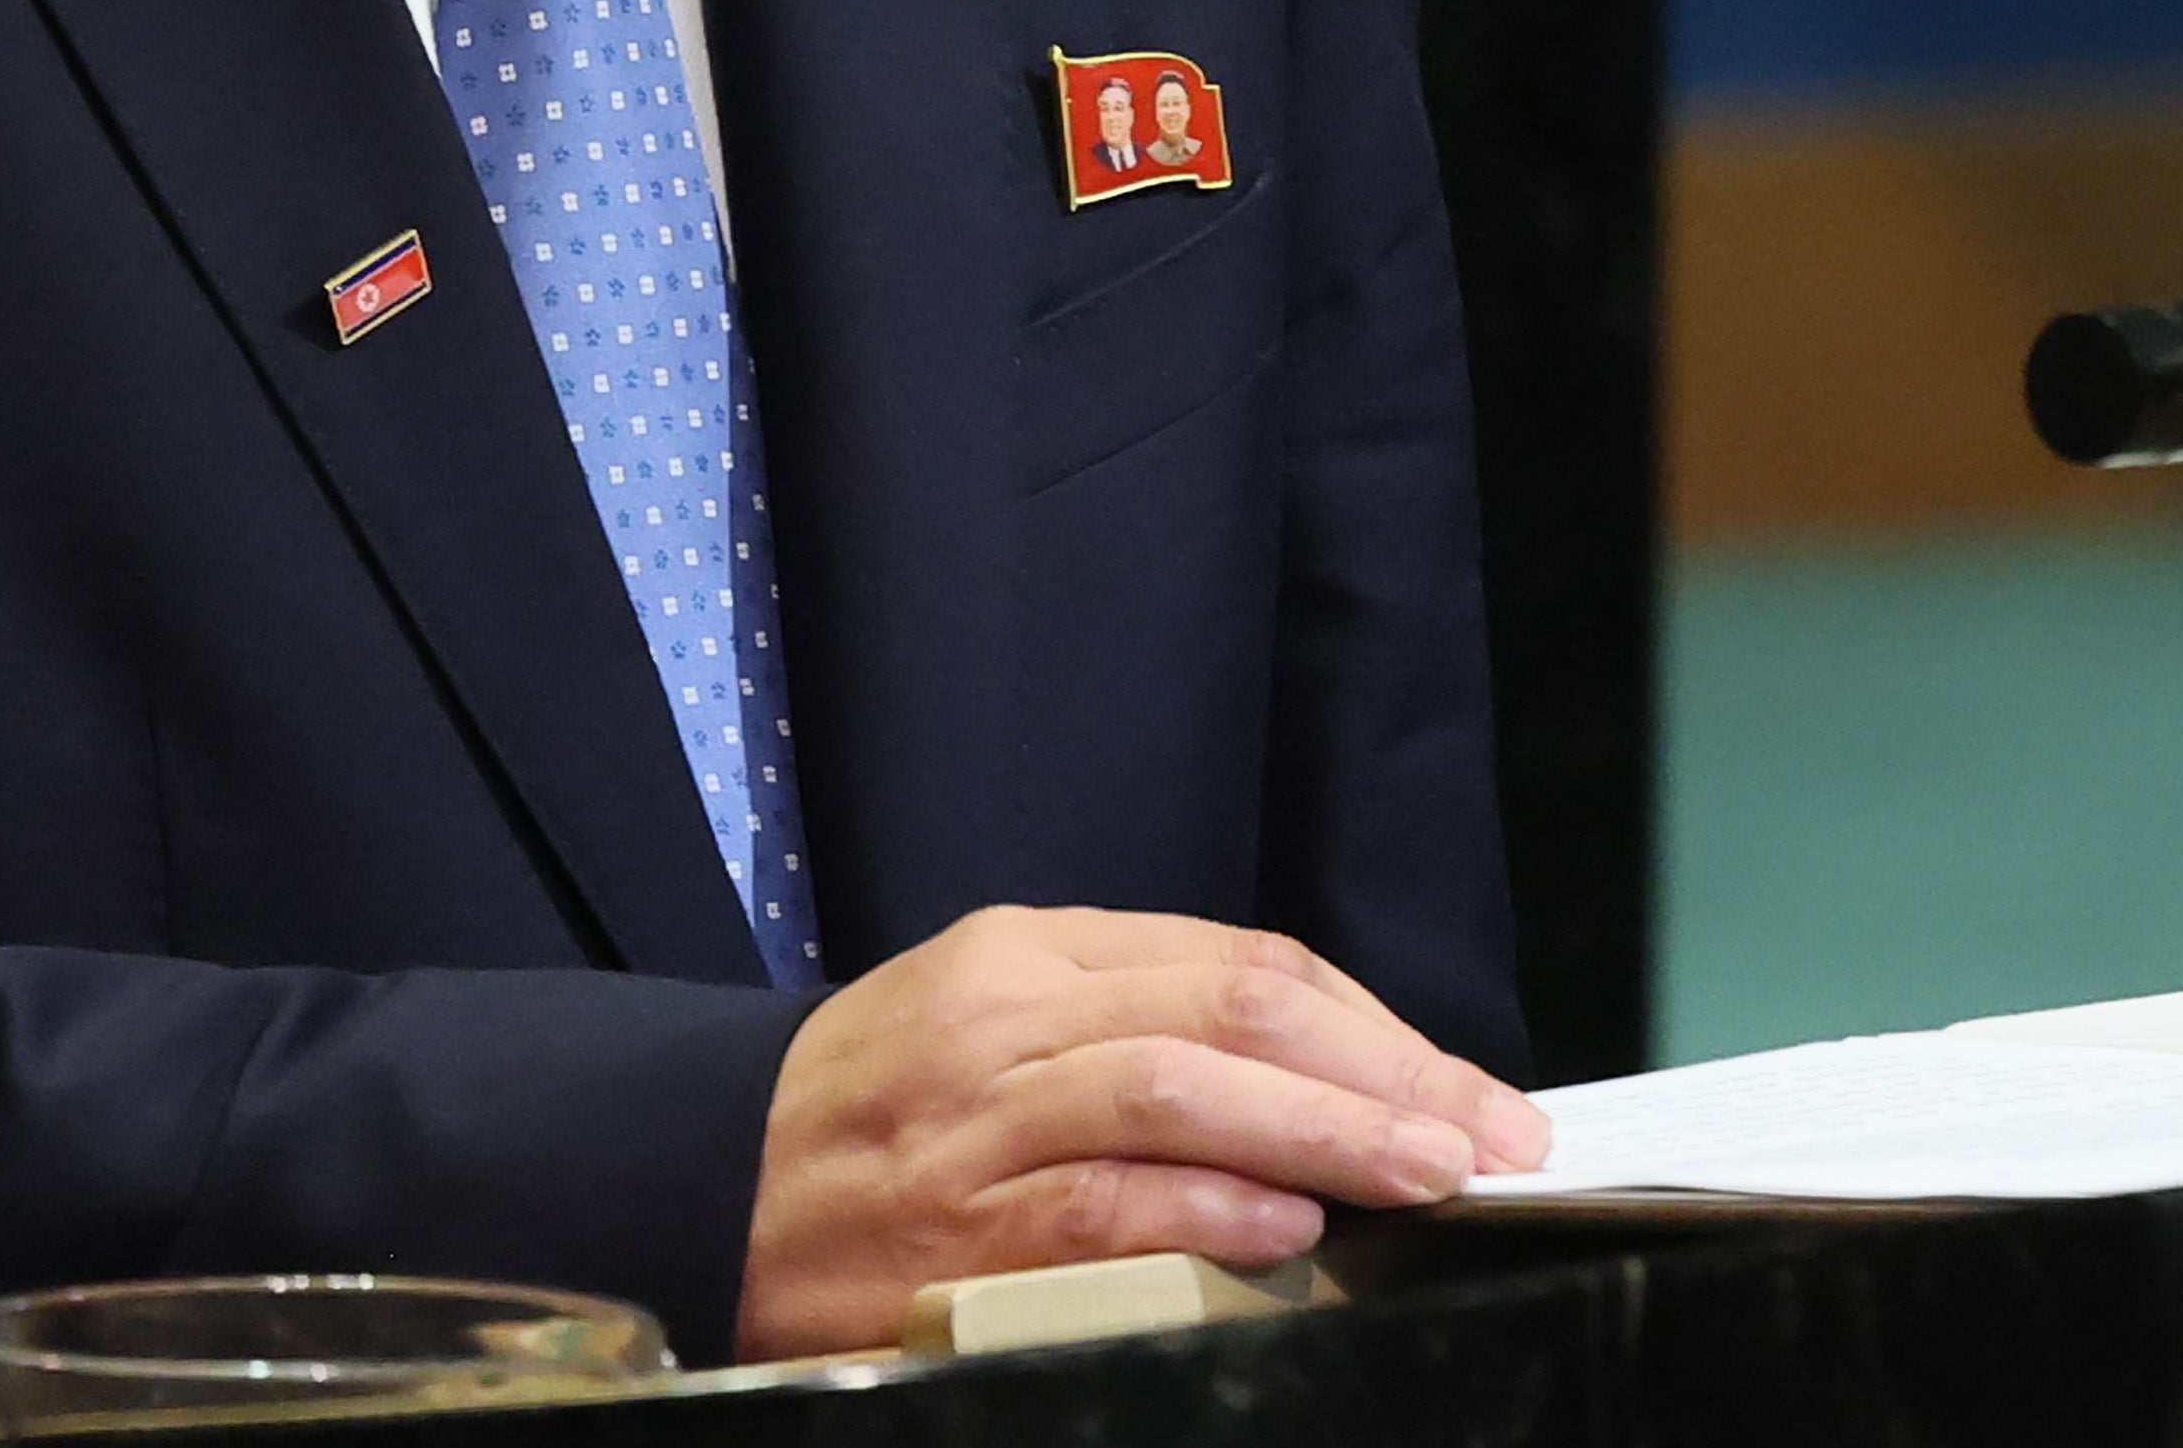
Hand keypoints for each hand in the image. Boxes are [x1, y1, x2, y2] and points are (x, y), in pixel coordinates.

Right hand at [732, 905, 1550, 1356]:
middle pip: (1233, 1007)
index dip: (1376, 1026)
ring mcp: (975, 1118)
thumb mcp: (989, 1021)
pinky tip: (1289, 1228)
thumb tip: (1318, 1081)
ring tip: (1428, 1173)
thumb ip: (1133, 1031)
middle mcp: (1007, 1014)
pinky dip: (1203, 1212)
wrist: (691, 1177)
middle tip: (1491, 1133)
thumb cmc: (865, 1112)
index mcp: (1027, 953)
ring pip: (1178, 1091)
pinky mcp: (946, 1225)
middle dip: (1386, 1074)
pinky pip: (1096, 1203)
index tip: (1467, 1088)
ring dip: (1325, 1134)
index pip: (1239, 960)